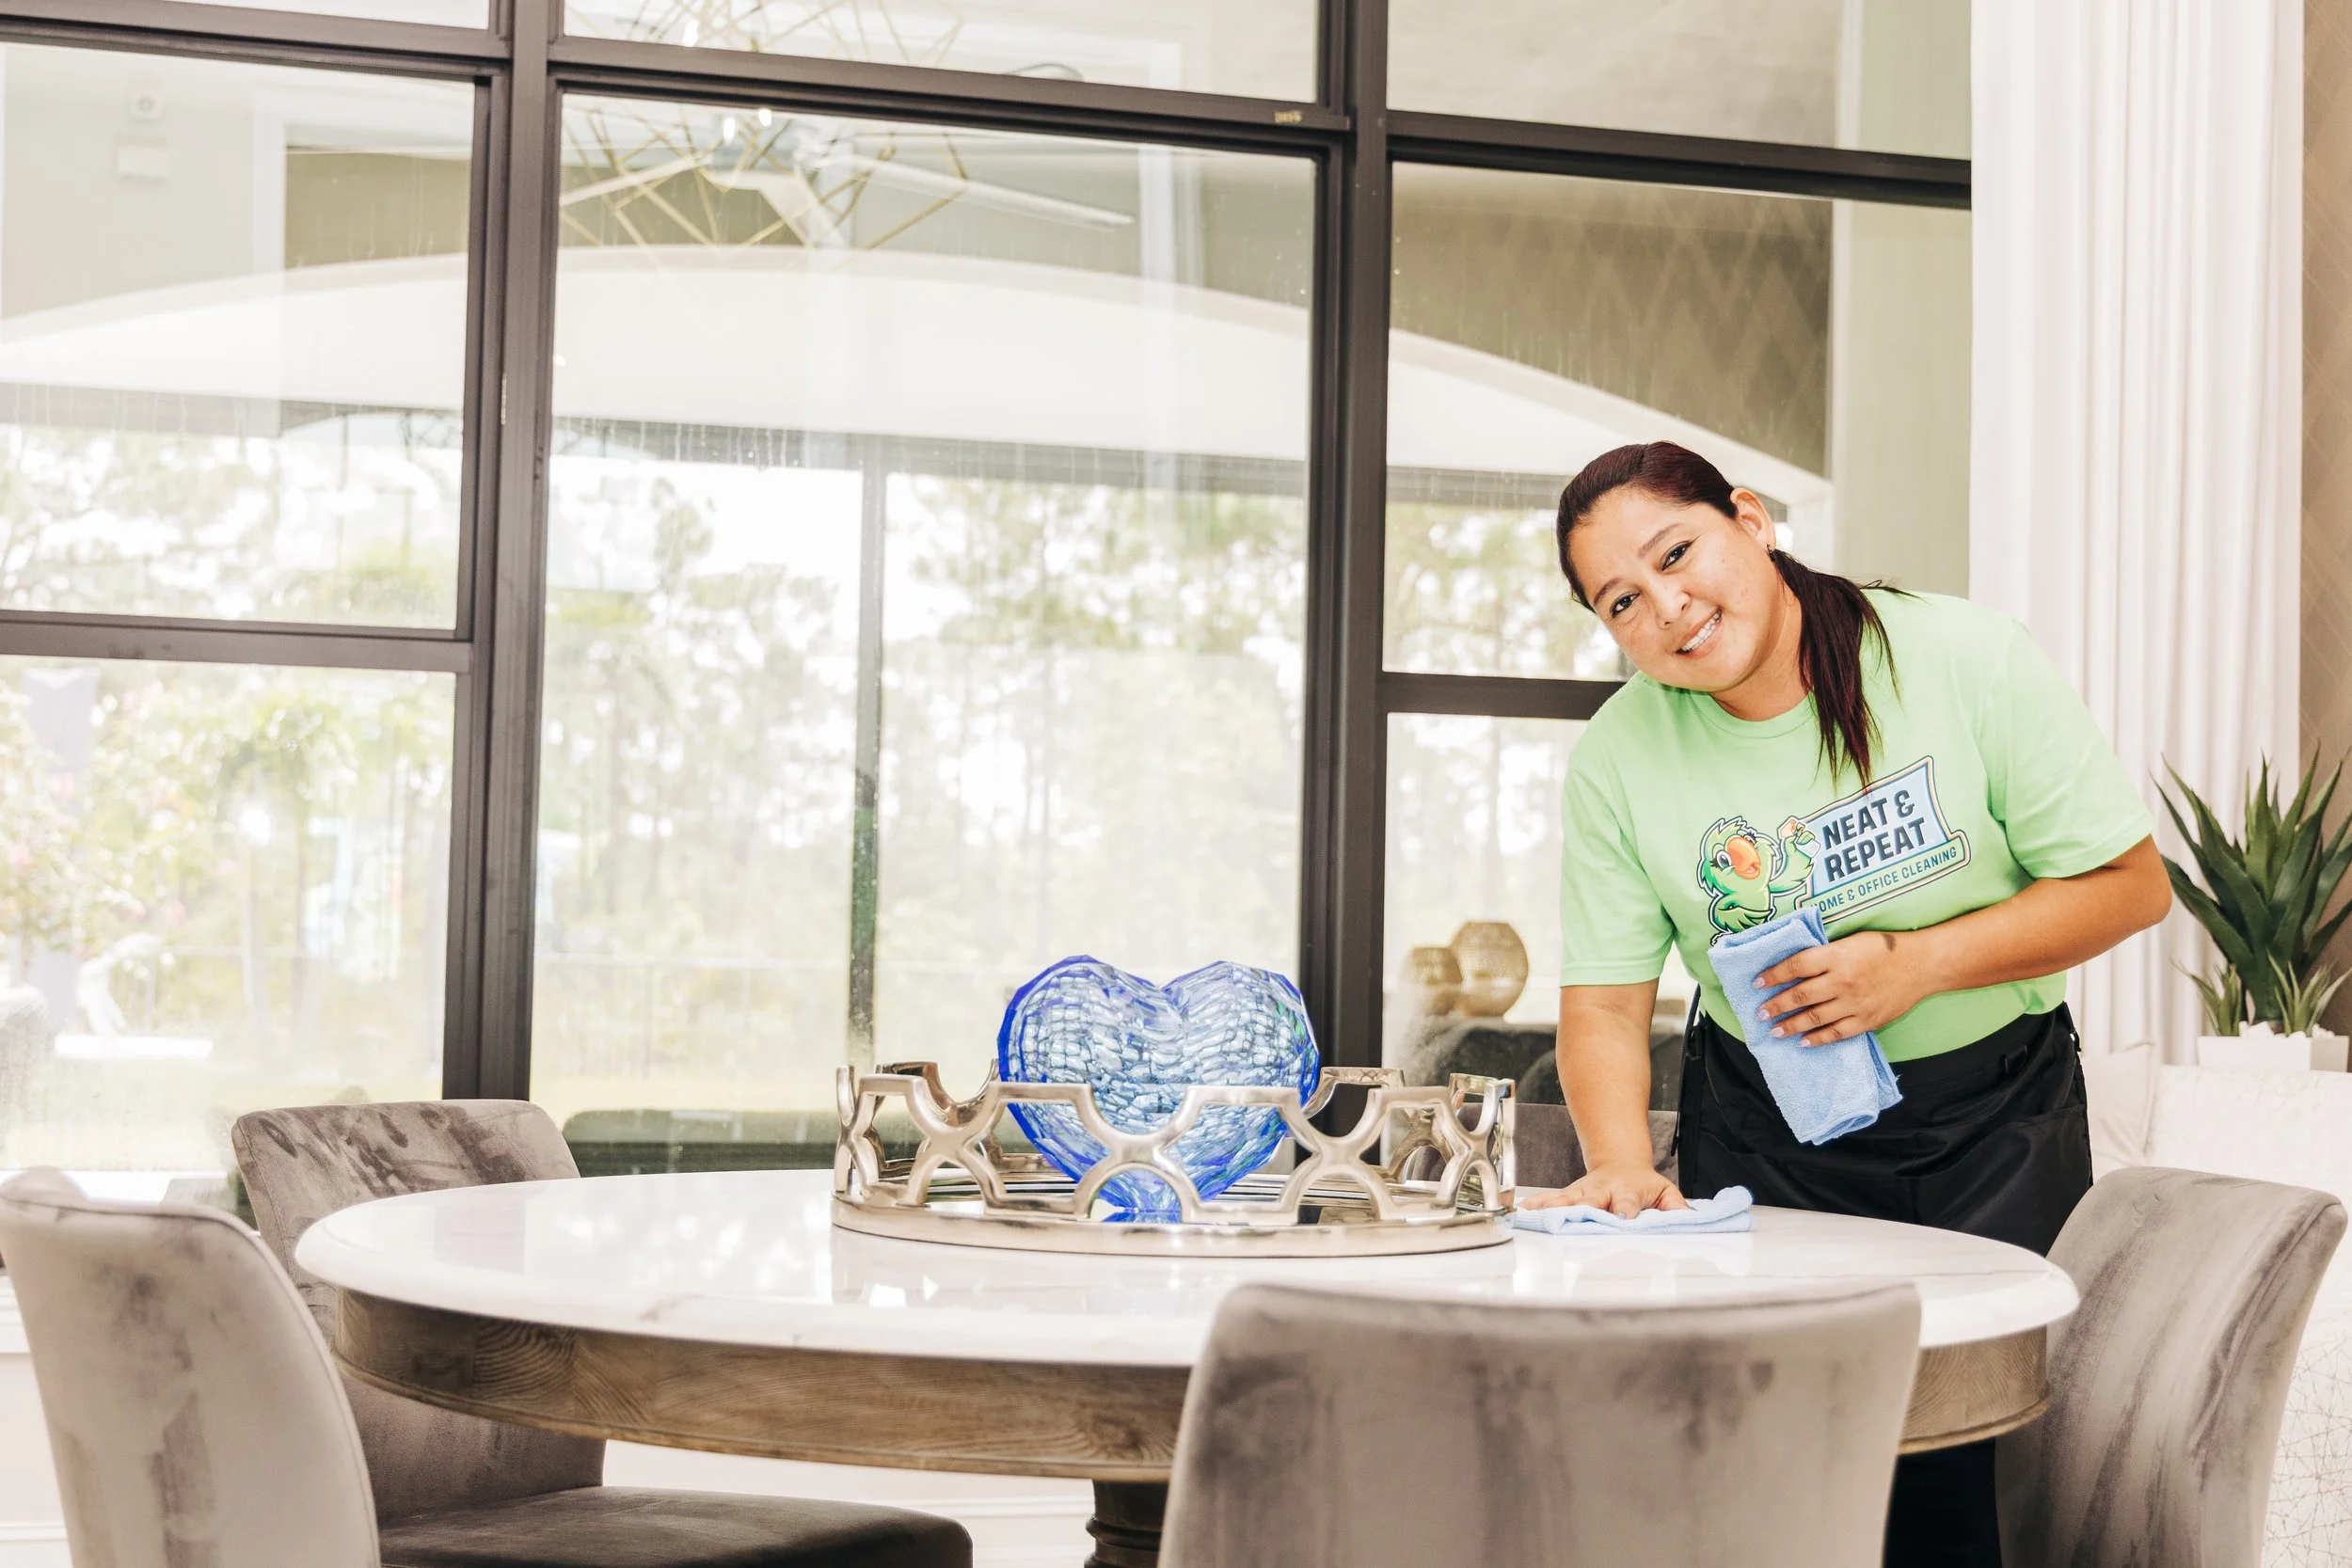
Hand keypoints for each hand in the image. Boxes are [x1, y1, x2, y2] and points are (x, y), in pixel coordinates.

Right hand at [1521, 1161, 1687, 1218]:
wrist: (1620, 1160)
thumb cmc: (1643, 1182)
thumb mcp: (1666, 1191)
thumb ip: (1676, 1207)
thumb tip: (1689, 1219)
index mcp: (1627, 1191)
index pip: (1626, 1203)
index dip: (1624, 1211)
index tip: (1621, 1221)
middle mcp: (1602, 1191)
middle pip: (1589, 1201)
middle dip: (1580, 1210)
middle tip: (1567, 1220)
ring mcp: (1583, 1192)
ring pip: (1565, 1199)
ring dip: (1550, 1208)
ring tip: (1533, 1215)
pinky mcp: (1570, 1194)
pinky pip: (1551, 1200)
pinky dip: (1536, 1205)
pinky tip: (1523, 1211)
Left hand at [1753, 929, 1933, 1045]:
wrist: (1921, 964)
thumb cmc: (1884, 949)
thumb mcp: (1850, 942)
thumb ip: (1824, 955)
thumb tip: (1793, 968)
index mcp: (1836, 956)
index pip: (1795, 966)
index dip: (1773, 975)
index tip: (1757, 983)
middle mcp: (1842, 981)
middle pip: (1800, 995)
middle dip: (1776, 1005)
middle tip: (1760, 1013)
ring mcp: (1854, 1003)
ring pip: (1814, 1017)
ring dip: (1791, 1025)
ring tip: (1775, 1030)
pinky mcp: (1867, 1020)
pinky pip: (1836, 1033)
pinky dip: (1817, 1039)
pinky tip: (1803, 1042)